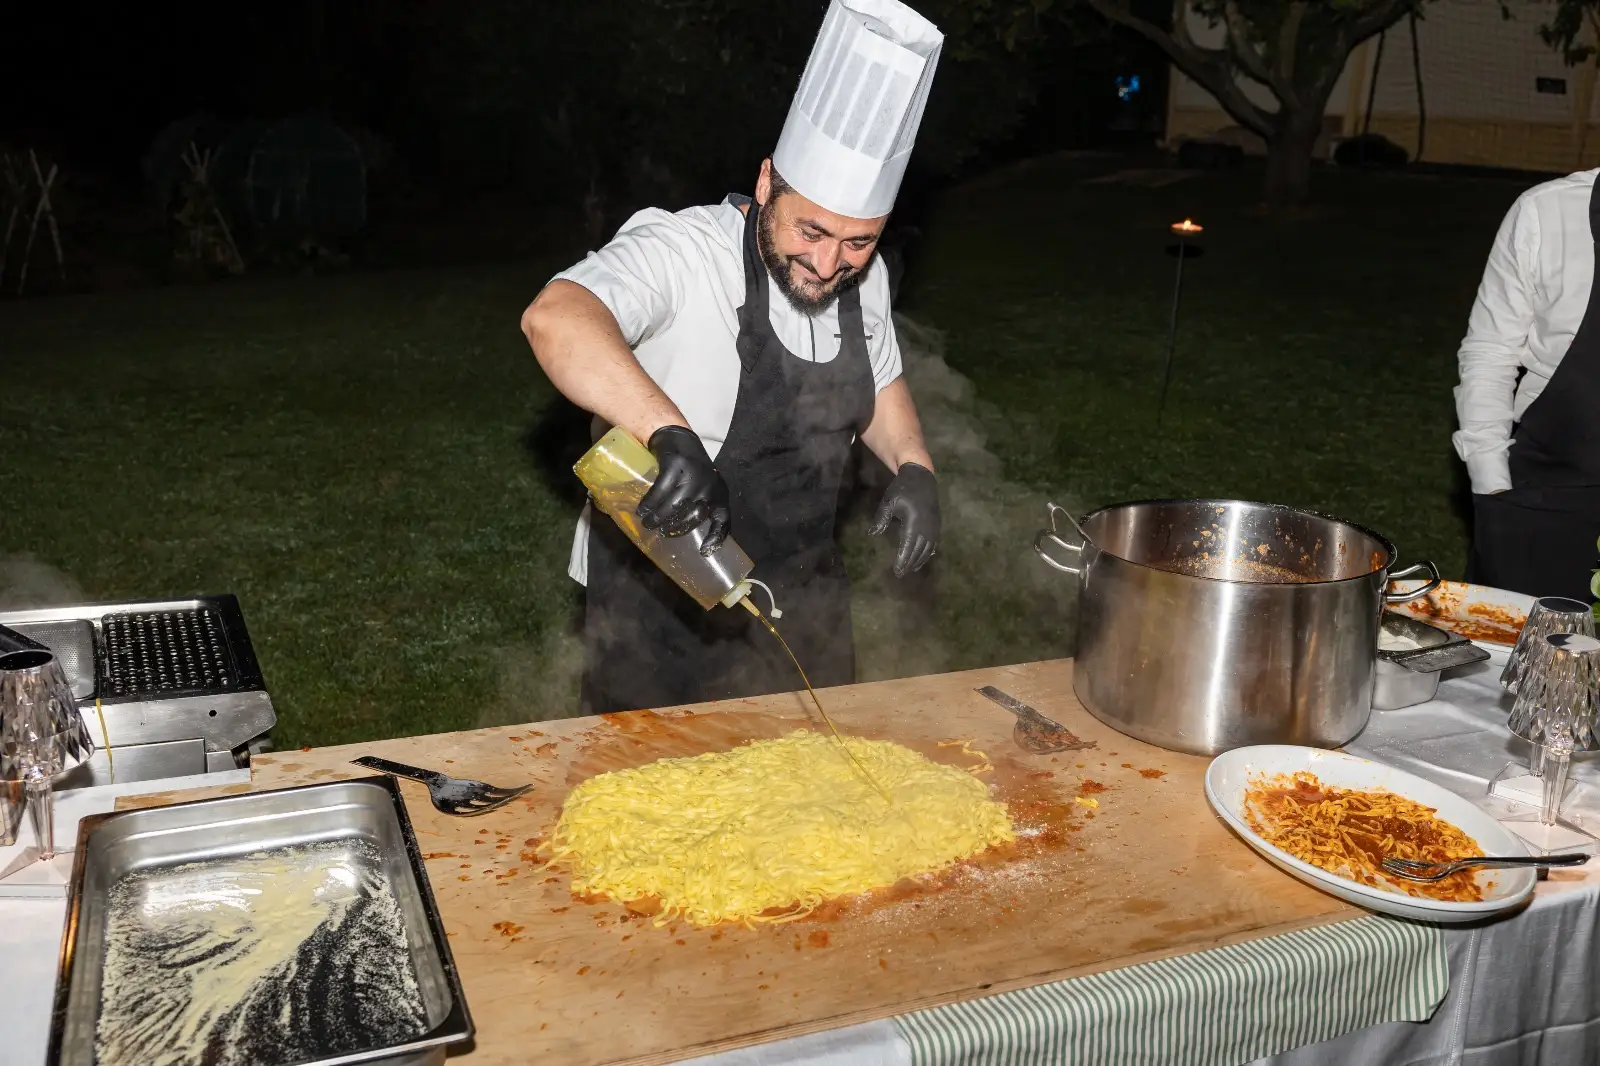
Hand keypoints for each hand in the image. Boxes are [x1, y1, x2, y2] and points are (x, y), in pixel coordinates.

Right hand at [637, 426, 730, 552]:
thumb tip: (681, 531)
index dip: (716, 537)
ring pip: (675, 505)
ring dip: (659, 517)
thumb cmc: (690, 468)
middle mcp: (709, 485)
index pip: (723, 520)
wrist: (677, 437)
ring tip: (648, 522)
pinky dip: (650, 502)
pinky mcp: (676, 465)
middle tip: (662, 532)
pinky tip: (643, 509)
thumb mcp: (703, 486)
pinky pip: (661, 490)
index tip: (704, 551)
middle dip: (675, 528)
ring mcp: (693, 475)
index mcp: (719, 493)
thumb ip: (699, 505)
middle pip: (694, 516)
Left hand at [869, 463, 938, 576]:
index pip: (908, 546)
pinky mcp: (937, 523)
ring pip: (928, 548)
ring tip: (911, 569)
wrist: (921, 476)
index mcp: (914, 521)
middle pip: (919, 550)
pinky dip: (928, 552)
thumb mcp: (889, 501)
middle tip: (901, 573)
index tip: (897, 570)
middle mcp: (926, 526)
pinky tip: (923, 558)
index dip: (903, 559)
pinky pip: (934, 542)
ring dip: (920, 560)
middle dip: (910, 563)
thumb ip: (882, 518)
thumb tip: (873, 534)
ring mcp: (934, 525)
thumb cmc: (902, 488)